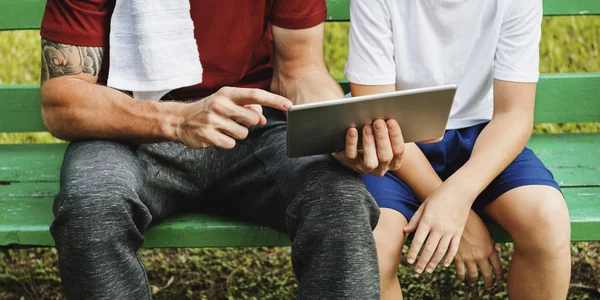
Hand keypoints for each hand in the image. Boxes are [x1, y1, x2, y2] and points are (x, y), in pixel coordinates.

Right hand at [175, 87, 291, 148]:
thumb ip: (247, 107)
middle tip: (235, 120)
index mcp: (227, 93)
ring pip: (243, 133)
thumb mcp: (227, 102)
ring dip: (237, 133)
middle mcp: (221, 105)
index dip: (274, 100)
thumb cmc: (211, 109)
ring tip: (223, 127)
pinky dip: (227, 142)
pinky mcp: (209, 136)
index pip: (256, 95)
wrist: (181, 120)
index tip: (289, 105)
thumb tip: (263, 120)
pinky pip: (231, 143)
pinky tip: (217, 135)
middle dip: (249, 123)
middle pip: (253, 118)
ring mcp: (214, 120)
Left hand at [333, 119, 403, 175]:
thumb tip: (387, 115)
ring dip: (369, 142)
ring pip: (370, 161)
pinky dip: (352, 142)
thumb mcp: (383, 136)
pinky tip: (352, 130)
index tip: (391, 121)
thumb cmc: (374, 140)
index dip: (395, 136)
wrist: (354, 151)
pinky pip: (351, 155)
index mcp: (394, 161)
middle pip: (385, 156)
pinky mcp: (351, 164)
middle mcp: (381, 168)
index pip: (398, 151)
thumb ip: (387, 129)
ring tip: (367, 126)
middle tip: (378, 122)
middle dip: (382, 138)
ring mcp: (366, 168)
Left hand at [403, 182, 471, 273]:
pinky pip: (453, 248)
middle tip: (417, 271)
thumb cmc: (439, 196)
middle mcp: (439, 227)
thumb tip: (405, 232)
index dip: (413, 252)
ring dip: (434, 263)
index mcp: (428, 220)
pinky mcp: (459, 232)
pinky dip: (449, 258)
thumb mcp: (424, 205)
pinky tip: (443, 264)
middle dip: (422, 262)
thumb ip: (415, 220)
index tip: (409, 261)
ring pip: (441, 251)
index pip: (418, 240)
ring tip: (428, 270)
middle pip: (429, 249)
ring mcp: (450, 231)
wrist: (460, 191)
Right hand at [454, 211, 502, 289]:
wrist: (458, 217)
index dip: (500, 276)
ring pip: (473, 276)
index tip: (499, 281)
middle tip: (489, 287)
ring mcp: (468, 258)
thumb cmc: (473, 221)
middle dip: (489, 283)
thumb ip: (491, 242)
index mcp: (489, 249)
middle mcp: (480, 256)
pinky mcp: (457, 257)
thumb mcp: (486, 231)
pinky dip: (461, 276)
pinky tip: (462, 277)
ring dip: (474, 280)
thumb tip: (497, 250)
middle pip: (487, 275)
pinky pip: (460, 272)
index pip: (498, 267)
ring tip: (474, 281)